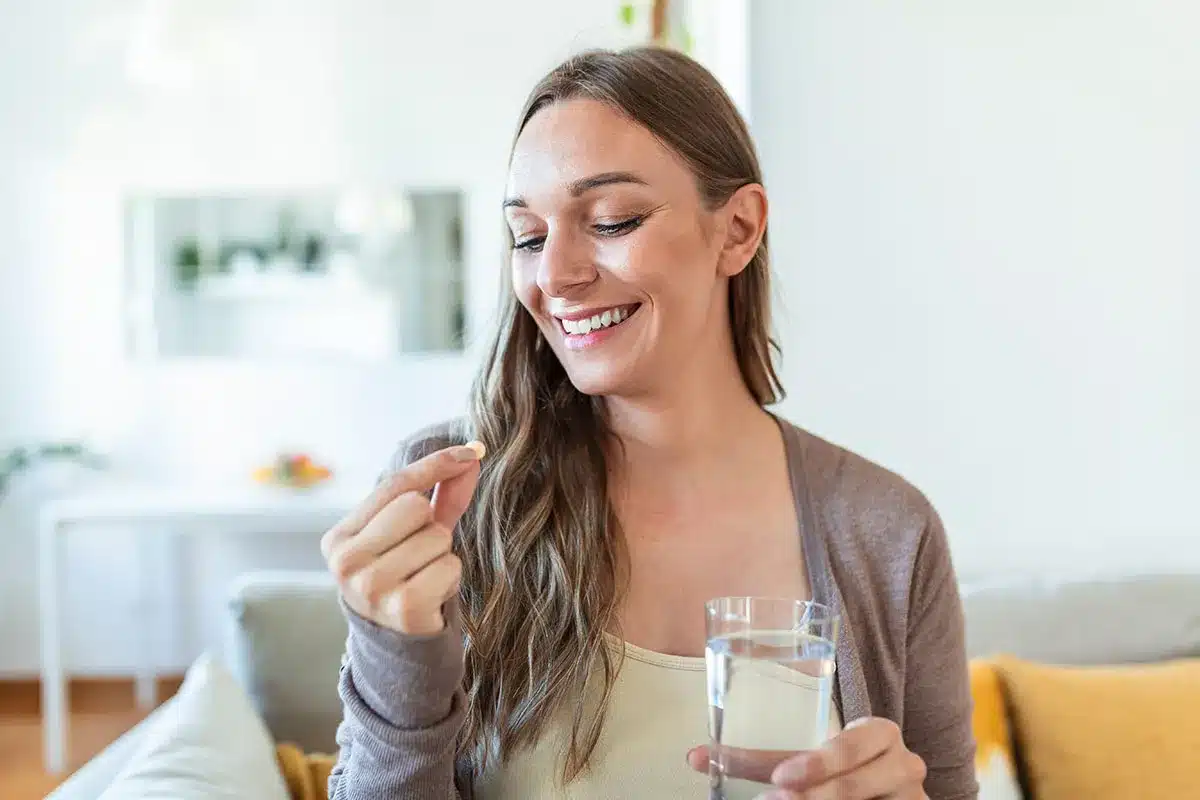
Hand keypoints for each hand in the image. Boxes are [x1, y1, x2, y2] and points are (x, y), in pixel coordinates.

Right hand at [321, 441, 484, 635]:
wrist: (400, 646)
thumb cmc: (407, 578)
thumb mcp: (417, 533)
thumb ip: (441, 494)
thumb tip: (473, 453)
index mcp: (339, 539)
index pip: (394, 486)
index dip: (435, 465)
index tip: (470, 452)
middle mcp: (346, 563)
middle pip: (414, 506)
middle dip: (431, 526)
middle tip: (418, 557)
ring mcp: (371, 588)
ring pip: (436, 536)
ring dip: (442, 556)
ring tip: (424, 578)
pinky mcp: (404, 609)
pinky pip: (449, 566)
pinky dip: (450, 578)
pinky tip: (432, 596)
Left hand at [687, 717, 926, 798]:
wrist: (891, 791)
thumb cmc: (842, 767)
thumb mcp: (811, 760)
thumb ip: (763, 760)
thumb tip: (695, 757)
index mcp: (878, 732)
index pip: (846, 744)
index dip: (816, 762)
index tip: (780, 778)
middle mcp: (903, 762)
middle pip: (853, 783)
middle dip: (812, 794)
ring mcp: (912, 795)